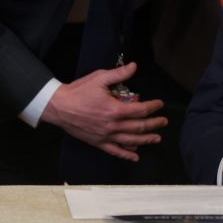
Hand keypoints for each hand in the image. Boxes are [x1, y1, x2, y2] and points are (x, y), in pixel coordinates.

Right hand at [42, 62, 166, 161]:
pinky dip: (126, 155)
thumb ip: (119, 74)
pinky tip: (135, 156)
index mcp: (115, 110)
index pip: (140, 110)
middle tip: (164, 122)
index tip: (160, 104)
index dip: (153, 107)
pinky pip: (115, 151)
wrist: (59, 106)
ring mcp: (105, 136)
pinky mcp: (98, 142)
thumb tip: (134, 66)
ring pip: (130, 141)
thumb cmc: (79, 91)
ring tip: (157, 139)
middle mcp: (112, 126)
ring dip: (146, 140)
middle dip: (154, 124)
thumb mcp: (99, 78)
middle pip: (139, 127)